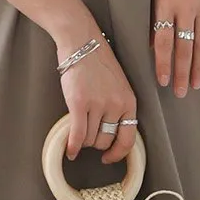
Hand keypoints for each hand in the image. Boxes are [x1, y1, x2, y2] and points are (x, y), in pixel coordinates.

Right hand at [56, 31, 137, 169]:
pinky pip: (77, 134)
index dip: (118, 153)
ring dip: (82, 140)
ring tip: (77, 130)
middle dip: (95, 143)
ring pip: (90, 139)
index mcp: (129, 102)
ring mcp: (98, 104)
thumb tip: (111, 135)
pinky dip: (72, 146)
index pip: (128, 139)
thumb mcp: (118, 85)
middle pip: (105, 141)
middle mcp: (116, 105)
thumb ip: (118, 108)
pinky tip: (69, 151)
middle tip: (87, 136)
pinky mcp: (79, 103)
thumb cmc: (97, 62)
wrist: (81, 42)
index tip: (108, 158)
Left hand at [152, 0, 199, 97]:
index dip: (163, 63)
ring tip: (194, 86)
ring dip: (198, 67)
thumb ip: (155, 15)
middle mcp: (186, 6)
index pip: (164, 41)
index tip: (161, 81)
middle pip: (184, 47)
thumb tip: (154, 45)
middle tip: (179, 93)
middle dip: (181, 72)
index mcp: (166, 2)